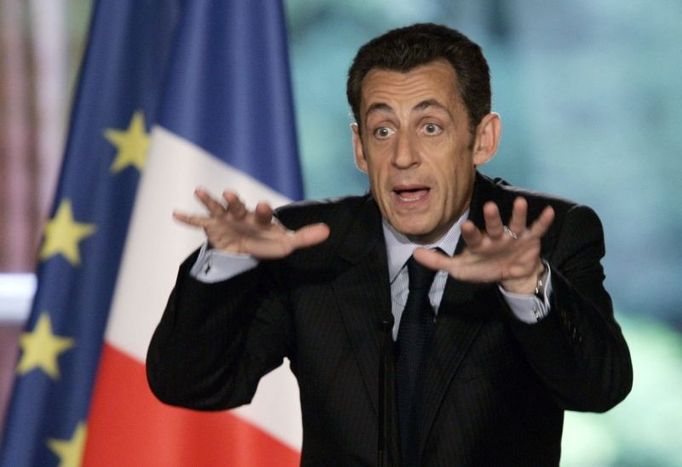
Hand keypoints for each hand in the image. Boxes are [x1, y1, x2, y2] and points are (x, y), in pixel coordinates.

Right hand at [173, 189, 329, 258]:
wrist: (245, 247)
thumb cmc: (267, 241)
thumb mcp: (286, 243)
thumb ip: (304, 237)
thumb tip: (328, 231)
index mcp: (260, 218)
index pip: (262, 213)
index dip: (262, 210)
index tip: (262, 204)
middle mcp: (242, 214)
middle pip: (238, 207)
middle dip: (234, 202)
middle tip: (230, 194)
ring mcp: (225, 219)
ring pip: (217, 208)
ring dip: (210, 200)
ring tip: (199, 191)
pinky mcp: (211, 227)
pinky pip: (198, 222)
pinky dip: (187, 218)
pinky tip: (175, 213)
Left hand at [413, 197, 553, 293]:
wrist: (511, 276)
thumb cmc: (483, 268)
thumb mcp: (460, 269)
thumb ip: (438, 262)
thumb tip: (414, 253)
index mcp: (480, 242)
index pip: (473, 236)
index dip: (470, 231)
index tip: (465, 225)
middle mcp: (496, 235)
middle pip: (494, 225)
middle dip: (492, 217)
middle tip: (488, 207)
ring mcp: (514, 236)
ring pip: (515, 222)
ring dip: (518, 213)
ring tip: (520, 201)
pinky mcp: (530, 240)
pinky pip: (537, 229)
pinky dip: (543, 221)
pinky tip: (549, 211)